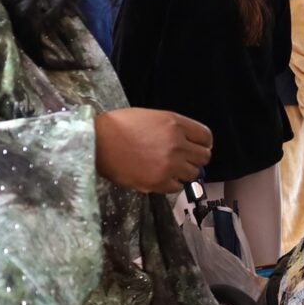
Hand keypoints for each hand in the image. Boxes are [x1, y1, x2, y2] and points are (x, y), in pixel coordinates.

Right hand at [94, 108, 212, 193]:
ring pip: (193, 174)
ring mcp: (170, 165)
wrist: (97, 142)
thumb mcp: (152, 117)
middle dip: (195, 159)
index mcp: (175, 124)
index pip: (206, 137)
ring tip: (168, 168)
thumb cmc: (119, 126)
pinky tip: (159, 176)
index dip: (203, 143)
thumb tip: (189, 143)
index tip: (197, 147)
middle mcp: (177, 144)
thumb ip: (173, 129)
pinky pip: (177, 187)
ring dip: (183, 172)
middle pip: (204, 157)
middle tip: (183, 160)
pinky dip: (171, 184)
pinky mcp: (159, 182)